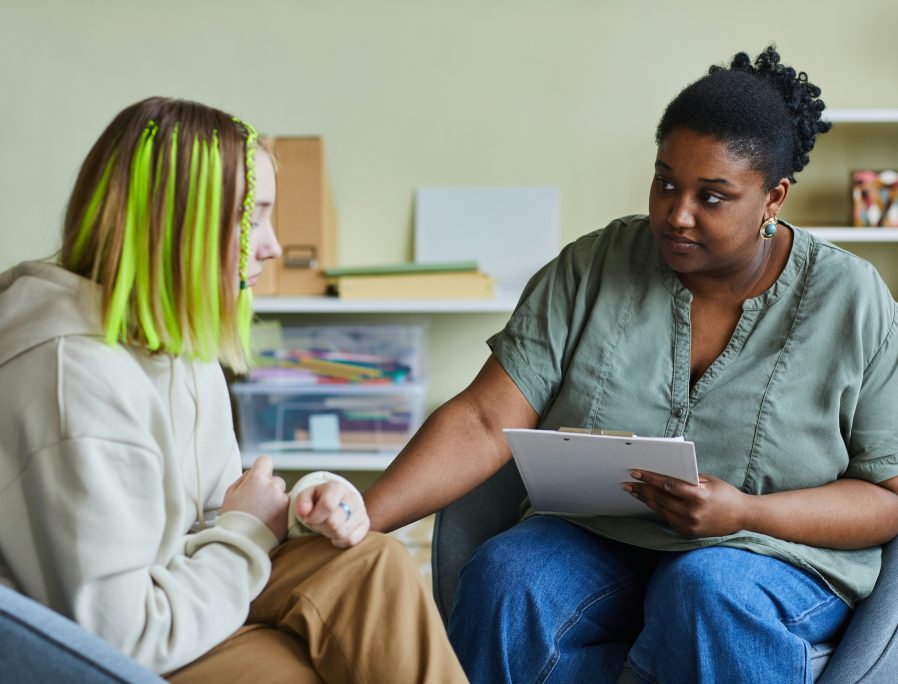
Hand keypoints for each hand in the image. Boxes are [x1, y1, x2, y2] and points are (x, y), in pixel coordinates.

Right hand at [221, 455, 288, 542]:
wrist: (241, 544)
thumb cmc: (233, 519)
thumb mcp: (230, 494)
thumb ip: (244, 479)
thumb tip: (253, 472)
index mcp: (257, 479)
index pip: (265, 460)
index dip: (262, 468)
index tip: (259, 477)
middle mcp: (273, 486)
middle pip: (275, 480)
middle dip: (268, 488)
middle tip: (257, 503)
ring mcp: (283, 499)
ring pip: (281, 494)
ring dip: (275, 501)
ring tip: (262, 516)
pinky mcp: (289, 513)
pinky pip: (286, 507)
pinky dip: (280, 512)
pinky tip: (269, 522)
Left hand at [295, 481, 368, 547]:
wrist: (337, 500)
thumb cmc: (319, 499)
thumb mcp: (307, 496)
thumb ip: (302, 502)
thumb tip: (303, 511)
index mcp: (336, 488)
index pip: (328, 506)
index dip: (314, 517)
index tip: (309, 518)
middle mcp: (352, 498)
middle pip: (334, 522)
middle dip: (321, 526)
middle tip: (318, 522)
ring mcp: (361, 511)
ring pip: (342, 533)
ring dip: (330, 534)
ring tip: (327, 526)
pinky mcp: (365, 524)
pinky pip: (351, 540)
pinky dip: (340, 541)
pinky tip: (335, 533)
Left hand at [622, 470, 749, 537]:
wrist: (743, 516)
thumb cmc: (726, 494)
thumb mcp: (708, 481)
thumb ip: (687, 478)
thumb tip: (663, 472)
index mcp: (698, 496)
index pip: (667, 485)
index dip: (649, 479)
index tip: (635, 473)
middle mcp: (692, 512)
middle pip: (660, 499)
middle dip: (642, 490)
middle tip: (627, 484)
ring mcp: (689, 525)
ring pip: (661, 510)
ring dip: (646, 500)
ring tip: (634, 492)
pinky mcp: (688, 532)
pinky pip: (668, 518)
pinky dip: (658, 509)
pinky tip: (649, 502)